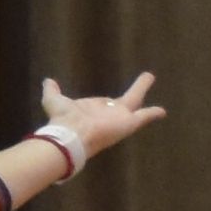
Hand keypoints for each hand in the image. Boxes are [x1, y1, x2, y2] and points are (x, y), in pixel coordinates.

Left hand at [32, 71, 165, 164]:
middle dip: (134, 89)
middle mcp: (108, 115)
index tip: (106, 99)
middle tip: (146, 77)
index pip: (101, 103)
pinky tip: (163, 111)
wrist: (71, 135)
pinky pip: (144, 117)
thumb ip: (52, 91)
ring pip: (135, 102)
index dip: (102, 102)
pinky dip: (153, 114)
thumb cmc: (63, 119)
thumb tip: (48, 81)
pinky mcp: (128, 123)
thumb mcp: (54, 101)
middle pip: (124, 100)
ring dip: (142, 87)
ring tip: (150, 76)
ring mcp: (119, 118)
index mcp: (93, 110)